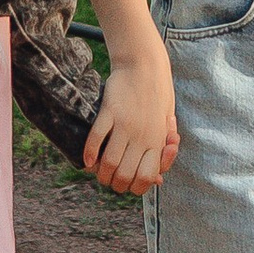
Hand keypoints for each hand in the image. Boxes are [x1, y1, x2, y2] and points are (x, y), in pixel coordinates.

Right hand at [83, 51, 177, 196]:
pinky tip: (87, 160)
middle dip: (114, 183)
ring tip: (97, 171)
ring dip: (100, 173)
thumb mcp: (167, 126)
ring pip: (109, 162)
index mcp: (158, 141)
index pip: (145, 178)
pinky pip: (96, 138)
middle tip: (110, 179)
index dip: (135, 187)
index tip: (128, 182)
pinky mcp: (110, 111)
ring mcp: (125, 124)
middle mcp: (142, 136)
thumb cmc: (158, 98)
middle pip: (124, 175)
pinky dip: (89, 153)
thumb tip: (158, 180)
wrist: (145, 65)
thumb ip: (162, 153)